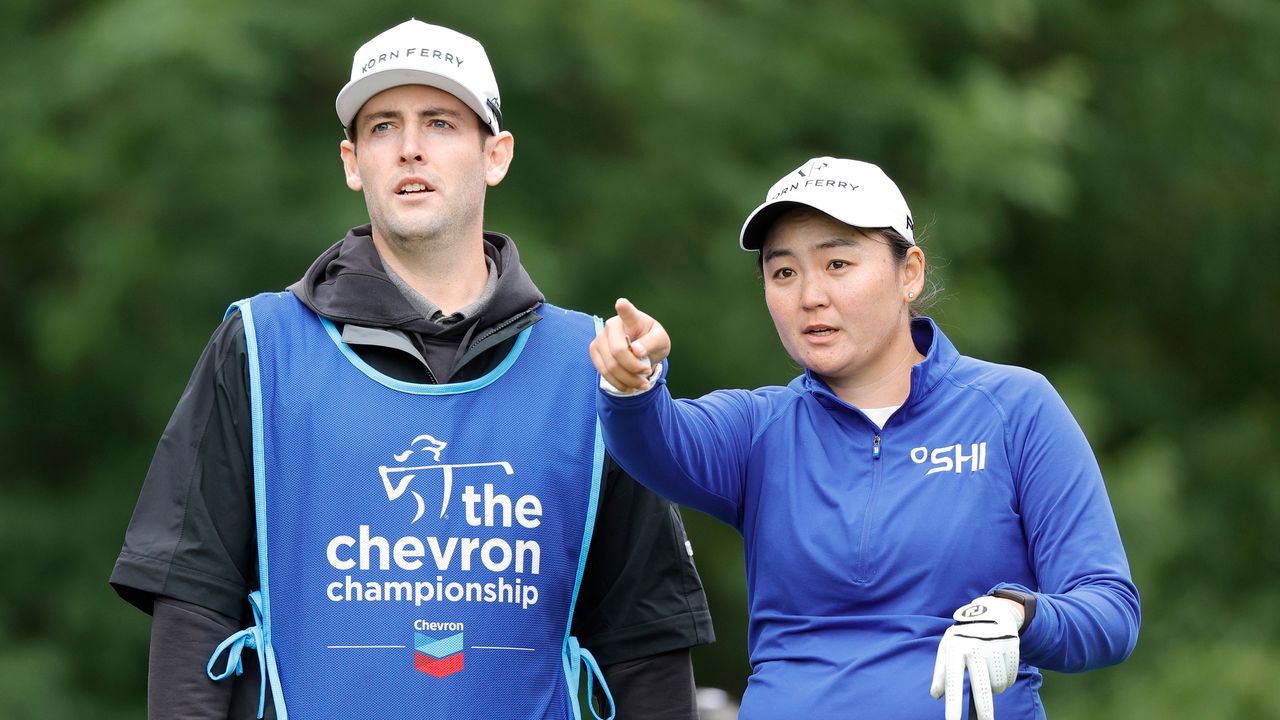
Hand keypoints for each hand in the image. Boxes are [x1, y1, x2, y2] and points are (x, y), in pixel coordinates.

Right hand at [590, 298, 669, 393]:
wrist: (641, 349)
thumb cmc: (652, 341)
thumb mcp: (661, 341)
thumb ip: (651, 343)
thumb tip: (636, 351)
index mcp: (632, 318)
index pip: (627, 311)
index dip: (624, 308)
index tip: (622, 303)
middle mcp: (612, 324)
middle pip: (618, 352)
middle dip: (634, 368)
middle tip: (647, 373)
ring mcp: (600, 338)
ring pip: (610, 366)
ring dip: (629, 380)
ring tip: (642, 384)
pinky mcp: (594, 352)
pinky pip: (604, 373)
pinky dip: (619, 383)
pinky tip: (631, 386)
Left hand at [930, 596, 1021, 719]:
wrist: (992, 612)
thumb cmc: (964, 634)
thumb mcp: (948, 646)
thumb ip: (941, 671)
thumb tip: (936, 695)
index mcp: (956, 648)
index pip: (953, 681)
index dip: (953, 705)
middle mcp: (976, 648)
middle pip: (982, 688)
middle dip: (984, 711)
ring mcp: (996, 648)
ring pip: (998, 685)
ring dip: (993, 688)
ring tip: (987, 670)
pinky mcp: (1012, 649)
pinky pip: (1009, 679)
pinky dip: (1004, 679)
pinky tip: (998, 665)